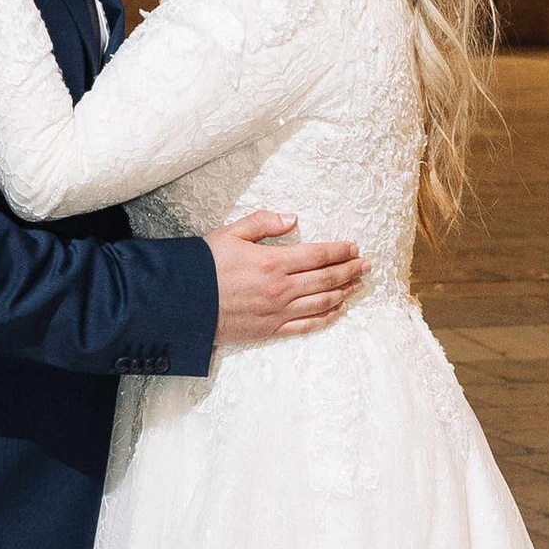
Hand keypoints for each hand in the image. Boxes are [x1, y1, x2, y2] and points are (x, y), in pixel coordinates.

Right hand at [204, 208, 363, 344]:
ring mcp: (278, 312)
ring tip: (357, 285)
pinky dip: (327, 317)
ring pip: (322, 302)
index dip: (340, 251)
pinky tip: (338, 309)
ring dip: (344, 292)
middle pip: (326, 279)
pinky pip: (307, 325)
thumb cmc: (204, 266)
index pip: (318, 255)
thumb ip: (263, 223)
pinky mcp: (271, 330)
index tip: (354, 247)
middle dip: (350, 271)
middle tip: (366, 265)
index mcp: (273, 262)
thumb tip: (292, 218)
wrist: (182, 303)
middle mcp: (281, 289)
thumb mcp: (230, 233)